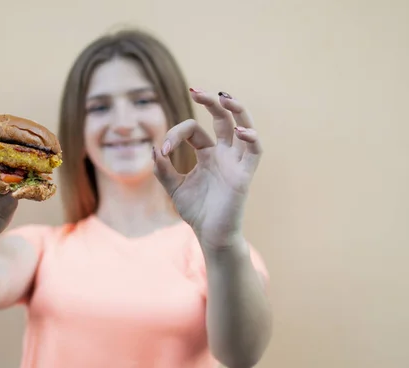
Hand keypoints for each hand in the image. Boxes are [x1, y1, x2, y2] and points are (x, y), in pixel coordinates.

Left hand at [153, 90, 262, 248]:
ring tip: (224, 96)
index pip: (194, 130)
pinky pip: (255, 151)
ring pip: (243, 127)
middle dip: (211, 102)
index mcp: (207, 154)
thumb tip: (153, 148)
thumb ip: (163, 169)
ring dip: (236, 110)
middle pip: (222, 119)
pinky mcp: (244, 174)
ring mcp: (235, 162)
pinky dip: (251, 138)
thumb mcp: (174, 187)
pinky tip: (240, 130)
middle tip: (196, 91)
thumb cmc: (196, 212)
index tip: (162, 149)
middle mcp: (223, 154)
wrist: (210, 235)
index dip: (176, 134)